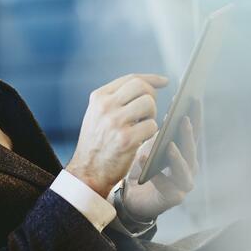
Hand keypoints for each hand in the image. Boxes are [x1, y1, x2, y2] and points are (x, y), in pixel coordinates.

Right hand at [66, 73, 167, 196]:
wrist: (87, 171)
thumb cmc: (97, 143)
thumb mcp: (98, 115)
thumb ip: (116, 99)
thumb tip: (148, 85)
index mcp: (99, 97)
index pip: (130, 79)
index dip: (151, 79)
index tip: (163, 81)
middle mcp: (105, 106)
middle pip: (141, 87)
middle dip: (152, 97)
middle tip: (150, 111)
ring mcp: (115, 122)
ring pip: (149, 104)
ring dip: (151, 115)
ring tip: (142, 126)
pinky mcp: (125, 140)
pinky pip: (151, 126)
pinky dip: (150, 133)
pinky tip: (141, 139)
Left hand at [122, 115, 198, 220]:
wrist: (133, 196)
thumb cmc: (145, 168)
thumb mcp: (152, 146)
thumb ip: (161, 135)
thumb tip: (168, 116)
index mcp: (186, 152)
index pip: (193, 131)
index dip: (194, 115)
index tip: (192, 98)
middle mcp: (190, 167)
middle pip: (191, 149)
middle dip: (187, 134)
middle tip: (183, 119)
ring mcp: (183, 184)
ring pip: (184, 169)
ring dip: (177, 157)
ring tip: (168, 145)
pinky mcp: (172, 198)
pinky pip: (166, 187)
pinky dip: (158, 177)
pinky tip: (148, 167)